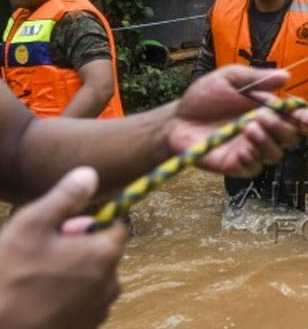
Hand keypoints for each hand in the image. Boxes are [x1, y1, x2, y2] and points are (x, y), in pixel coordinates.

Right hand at [0, 167, 127, 328]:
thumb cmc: (11, 276)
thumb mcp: (32, 224)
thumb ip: (66, 196)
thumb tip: (90, 173)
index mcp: (105, 253)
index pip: (116, 226)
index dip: (91, 222)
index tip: (64, 227)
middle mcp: (112, 282)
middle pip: (104, 252)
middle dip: (80, 247)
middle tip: (45, 252)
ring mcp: (101, 308)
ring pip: (95, 277)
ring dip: (75, 271)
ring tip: (40, 275)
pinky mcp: (88, 326)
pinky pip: (86, 301)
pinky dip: (71, 295)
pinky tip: (42, 296)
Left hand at [167, 66, 307, 177]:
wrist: (176, 120)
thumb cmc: (203, 98)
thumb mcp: (229, 78)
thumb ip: (256, 78)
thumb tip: (286, 76)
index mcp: (268, 109)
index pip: (297, 117)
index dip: (307, 119)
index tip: (307, 117)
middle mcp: (265, 131)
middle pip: (291, 138)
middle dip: (281, 127)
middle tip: (261, 116)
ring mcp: (251, 149)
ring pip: (275, 154)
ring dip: (267, 142)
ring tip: (248, 128)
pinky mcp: (237, 165)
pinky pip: (254, 168)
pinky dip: (251, 159)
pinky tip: (239, 149)